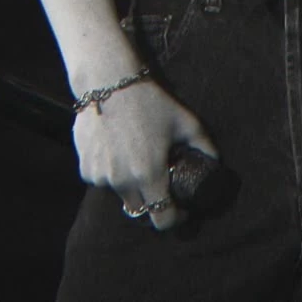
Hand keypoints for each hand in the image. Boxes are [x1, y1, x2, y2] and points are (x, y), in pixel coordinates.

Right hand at [74, 76, 217, 230]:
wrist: (107, 82)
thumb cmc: (150, 101)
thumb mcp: (185, 120)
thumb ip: (205, 145)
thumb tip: (216, 163)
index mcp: (149, 174)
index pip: (162, 219)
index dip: (175, 218)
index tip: (181, 209)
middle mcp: (122, 182)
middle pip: (140, 210)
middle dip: (152, 202)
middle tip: (158, 182)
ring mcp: (101, 177)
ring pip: (119, 194)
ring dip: (129, 185)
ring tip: (135, 159)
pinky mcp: (85, 169)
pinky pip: (101, 181)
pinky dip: (110, 173)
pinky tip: (116, 150)